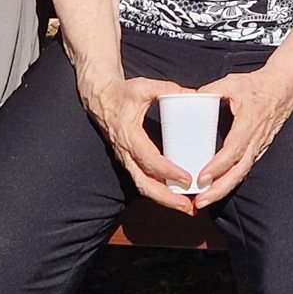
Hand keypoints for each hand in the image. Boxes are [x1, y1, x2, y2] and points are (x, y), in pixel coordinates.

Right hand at [82, 70, 202, 215]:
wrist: (99, 98)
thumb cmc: (122, 93)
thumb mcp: (143, 87)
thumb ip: (167, 90)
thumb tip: (193, 95)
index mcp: (129, 136)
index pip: (149, 160)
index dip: (168, 171)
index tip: (187, 178)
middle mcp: (126, 153)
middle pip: (144, 184)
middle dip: (166, 199)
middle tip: (189, 206)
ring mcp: (126, 159)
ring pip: (142, 185)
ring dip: (163, 199)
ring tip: (186, 206)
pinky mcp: (129, 160)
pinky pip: (142, 179)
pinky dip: (158, 190)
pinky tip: (175, 193)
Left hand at [188, 61, 292, 208]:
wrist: (284, 88)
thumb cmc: (258, 85)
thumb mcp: (232, 83)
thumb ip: (210, 90)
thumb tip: (188, 98)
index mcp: (248, 123)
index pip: (233, 151)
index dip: (217, 166)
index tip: (201, 177)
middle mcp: (255, 140)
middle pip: (238, 172)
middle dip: (219, 189)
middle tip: (200, 201)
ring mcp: (258, 146)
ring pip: (242, 173)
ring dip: (223, 189)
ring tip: (204, 200)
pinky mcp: (258, 148)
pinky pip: (244, 168)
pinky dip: (231, 181)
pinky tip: (217, 188)